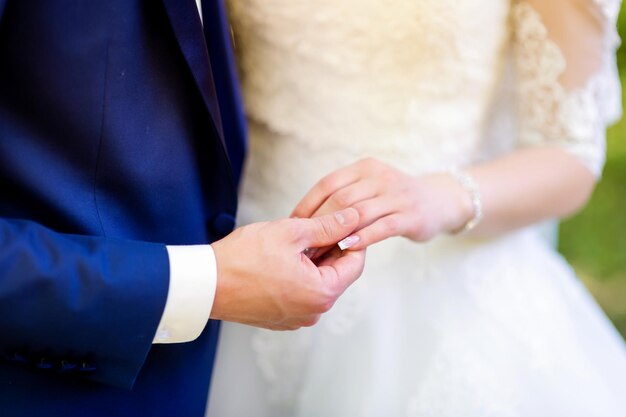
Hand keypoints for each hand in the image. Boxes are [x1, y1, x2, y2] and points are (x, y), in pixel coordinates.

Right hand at [210, 208, 365, 329]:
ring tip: (292, 242)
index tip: (342, 222)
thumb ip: (328, 226)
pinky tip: (281, 259)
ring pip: (318, 283)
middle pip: (337, 274)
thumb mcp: (291, 232)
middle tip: (313, 227)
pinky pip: (301, 294)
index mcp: (322, 293)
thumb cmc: (243, 259)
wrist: (205, 285)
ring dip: (313, 261)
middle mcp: (314, 312)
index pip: (355, 263)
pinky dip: (298, 276)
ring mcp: (297, 319)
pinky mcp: (280, 319)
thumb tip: (354, 218)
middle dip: (329, 249)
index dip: (352, 238)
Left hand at [291, 158, 473, 250]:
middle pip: (341, 199)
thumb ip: (342, 198)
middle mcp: (380, 177)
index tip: (292, 225)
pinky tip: (348, 247)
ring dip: (337, 232)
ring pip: (359, 213)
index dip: (307, 205)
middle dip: (318, 222)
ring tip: (320, 250)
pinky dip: (363, 237)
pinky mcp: (410, 215)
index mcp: (364, 168)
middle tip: (303, 243)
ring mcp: (397, 195)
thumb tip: (304, 220)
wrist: (437, 201)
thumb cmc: (392, 199)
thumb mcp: (368, 189)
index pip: (328, 184)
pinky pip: (383, 226)